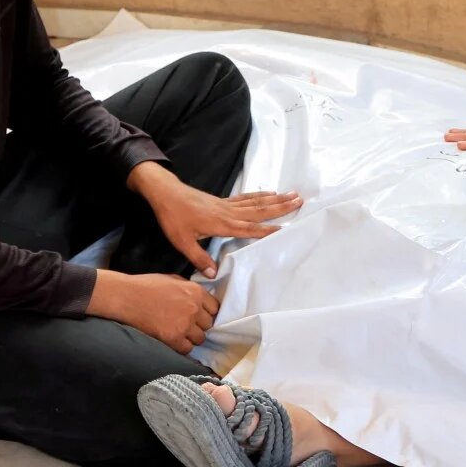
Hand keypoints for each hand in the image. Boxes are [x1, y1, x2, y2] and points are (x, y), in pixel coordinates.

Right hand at [89, 271, 219, 353]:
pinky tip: (172, 340)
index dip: (206, 313)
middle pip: (208, 325)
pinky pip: (187, 349)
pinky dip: (181, 347)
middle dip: (198, 325)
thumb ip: (190, 289)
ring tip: (179, 333)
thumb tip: (201, 299)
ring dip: (191, 337)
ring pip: (200, 338)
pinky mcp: (173, 338)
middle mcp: (194, 308)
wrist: (126, 297)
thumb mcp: (173, 279)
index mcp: (196, 291)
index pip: (215, 308)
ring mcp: (184, 324)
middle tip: (186, 325)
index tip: (198, 316)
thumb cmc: (146, 286)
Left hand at [127, 161, 302, 277]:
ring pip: (256, 202)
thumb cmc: (173, 217)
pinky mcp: (222, 200)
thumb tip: (214, 274)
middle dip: (280, 207)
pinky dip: (260, 195)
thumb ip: (199, 258)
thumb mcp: (182, 242)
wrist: (165, 193)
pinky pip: (246, 198)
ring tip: (293, 194)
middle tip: (300, 201)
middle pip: (259, 210)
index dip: (267, 230)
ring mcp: (227, 205)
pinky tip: (269, 192)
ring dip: (276, 199)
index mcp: (221, 224)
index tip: (286, 229)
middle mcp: (228, 213)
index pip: (249, 228)